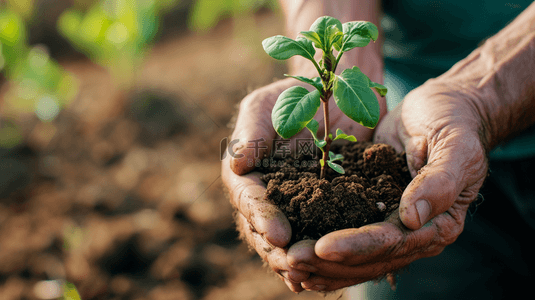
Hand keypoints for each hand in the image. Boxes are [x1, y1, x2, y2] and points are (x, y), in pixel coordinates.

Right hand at [222, 76, 378, 291]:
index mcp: (248, 173)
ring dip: (297, 260)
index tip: (278, 234)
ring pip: (290, 240)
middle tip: (294, 264)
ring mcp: (295, 204)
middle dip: (278, 250)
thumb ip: (251, 134)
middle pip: (265, 230)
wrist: (333, 94)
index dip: (263, 218)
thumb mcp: (266, 106)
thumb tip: (236, 164)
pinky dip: (320, 254)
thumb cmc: (293, 95)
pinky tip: (331, 271)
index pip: (251, 200)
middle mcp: (268, 194)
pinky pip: (319, 234)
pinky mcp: (322, 206)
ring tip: (308, 277)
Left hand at [286, 82, 488, 290]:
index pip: (392, 242)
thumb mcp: (455, 145)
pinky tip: (295, 248)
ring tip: (286, 263)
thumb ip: (440, 181)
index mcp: (438, 223)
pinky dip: (323, 245)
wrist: (445, 108)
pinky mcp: (374, 210)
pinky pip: (347, 234)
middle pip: (369, 258)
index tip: (321, 248)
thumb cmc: (454, 122)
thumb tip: (412, 219)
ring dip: (321, 263)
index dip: (357, 247)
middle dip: (329, 263)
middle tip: (290, 261)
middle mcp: (415, 233)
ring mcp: (392, 224)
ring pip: (355, 256)